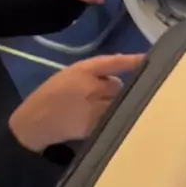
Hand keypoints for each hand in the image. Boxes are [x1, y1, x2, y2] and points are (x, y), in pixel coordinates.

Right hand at [9, 53, 144, 152]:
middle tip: (104, 94)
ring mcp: (95, 108)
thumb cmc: (54, 93)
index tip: (149, 60)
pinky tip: (100, 118)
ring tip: (102, 107)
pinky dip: (112, 117)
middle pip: (119, 86)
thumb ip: (97, 69)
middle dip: (116, 90)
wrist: (36, 120)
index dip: (133, 61)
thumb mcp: (72, 72)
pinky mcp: (95, 126)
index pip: (114, 63)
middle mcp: (92, 87)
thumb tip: (126, 62)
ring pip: (119, 103)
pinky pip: (113, 118)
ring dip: (117, 104)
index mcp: (84, 70)